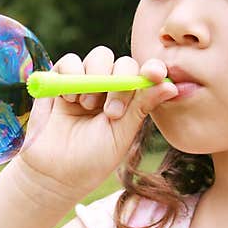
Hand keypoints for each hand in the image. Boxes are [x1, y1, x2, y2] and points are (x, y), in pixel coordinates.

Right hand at [15, 46, 177, 202]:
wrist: (55, 172)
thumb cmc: (92, 158)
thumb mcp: (121, 134)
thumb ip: (141, 107)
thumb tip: (172, 86)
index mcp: (130, 100)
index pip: (145, 75)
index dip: (152, 70)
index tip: (155, 74)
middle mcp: (109, 87)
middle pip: (123, 62)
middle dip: (120, 82)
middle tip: (112, 113)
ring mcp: (85, 81)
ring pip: (99, 56)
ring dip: (95, 78)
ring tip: (87, 106)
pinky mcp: (60, 79)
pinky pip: (69, 61)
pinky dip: (71, 75)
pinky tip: (69, 99)